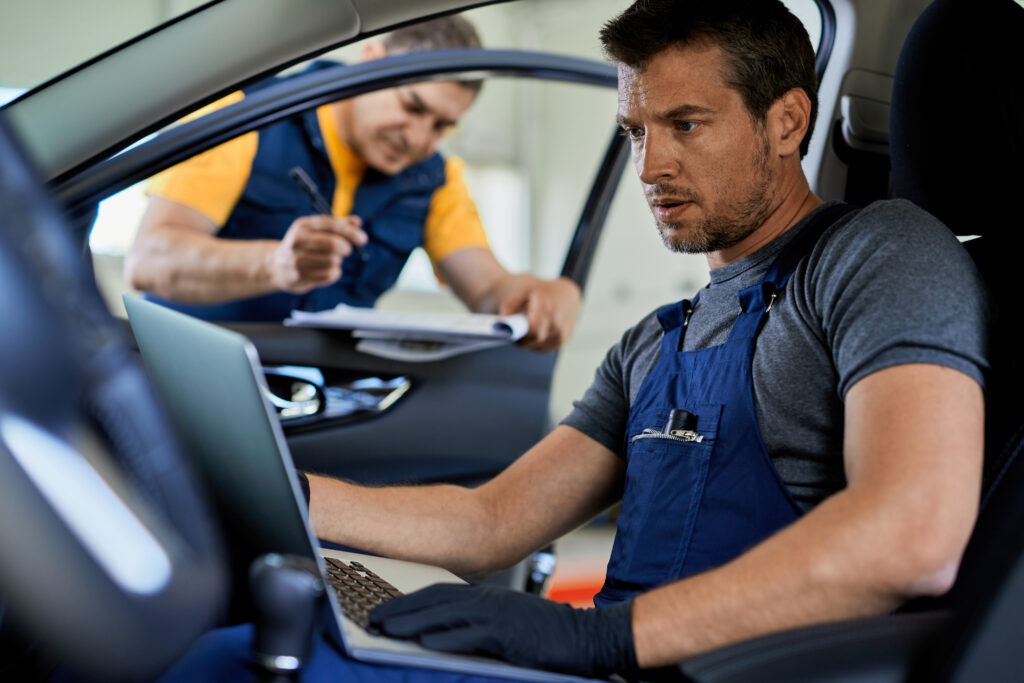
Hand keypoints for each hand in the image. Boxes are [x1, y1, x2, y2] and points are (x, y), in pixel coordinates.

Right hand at [269, 215, 365, 293]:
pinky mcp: (300, 276)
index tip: (363, 239)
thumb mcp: (317, 230)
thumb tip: (357, 222)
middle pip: (333, 244)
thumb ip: (338, 225)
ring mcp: (297, 259)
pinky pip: (329, 275)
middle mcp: (297, 241)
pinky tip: (327, 270)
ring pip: (333, 261)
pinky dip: (334, 273)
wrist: (278, 266)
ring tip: (331, 260)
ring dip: (338, 261)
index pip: (331, 225)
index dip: (350, 232)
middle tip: (347, 250)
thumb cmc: (305, 245)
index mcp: (302, 226)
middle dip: (346, 248)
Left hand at [369, 583, 636, 676]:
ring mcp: (497, 616)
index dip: (408, 599)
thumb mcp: (508, 622)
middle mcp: (488, 600)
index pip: (438, 591)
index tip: (383, 608)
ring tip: (385, 628)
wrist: (587, 637)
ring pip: (445, 615)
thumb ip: (478, 623)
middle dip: (400, 608)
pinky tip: (425, 642)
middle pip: (434, 599)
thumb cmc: (547, 634)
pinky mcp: (508, 635)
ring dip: (412, 621)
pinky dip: (446, 638)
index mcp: (486, 596)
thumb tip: (442, 633)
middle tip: (373, 617)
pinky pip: (471, 635)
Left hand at [499, 277, 581, 351]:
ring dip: (529, 344)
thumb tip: (501, 324)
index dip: (520, 334)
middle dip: (522, 341)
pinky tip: (533, 338)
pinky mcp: (563, 339)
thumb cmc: (542, 293)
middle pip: (535, 339)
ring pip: (539, 346)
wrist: (568, 295)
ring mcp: (561, 331)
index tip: (511, 333)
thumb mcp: (524, 292)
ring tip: (524, 335)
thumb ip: (509, 306)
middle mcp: (556, 320)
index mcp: (545, 306)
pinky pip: (545, 349)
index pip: (532, 328)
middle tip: (514, 336)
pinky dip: (536, 346)